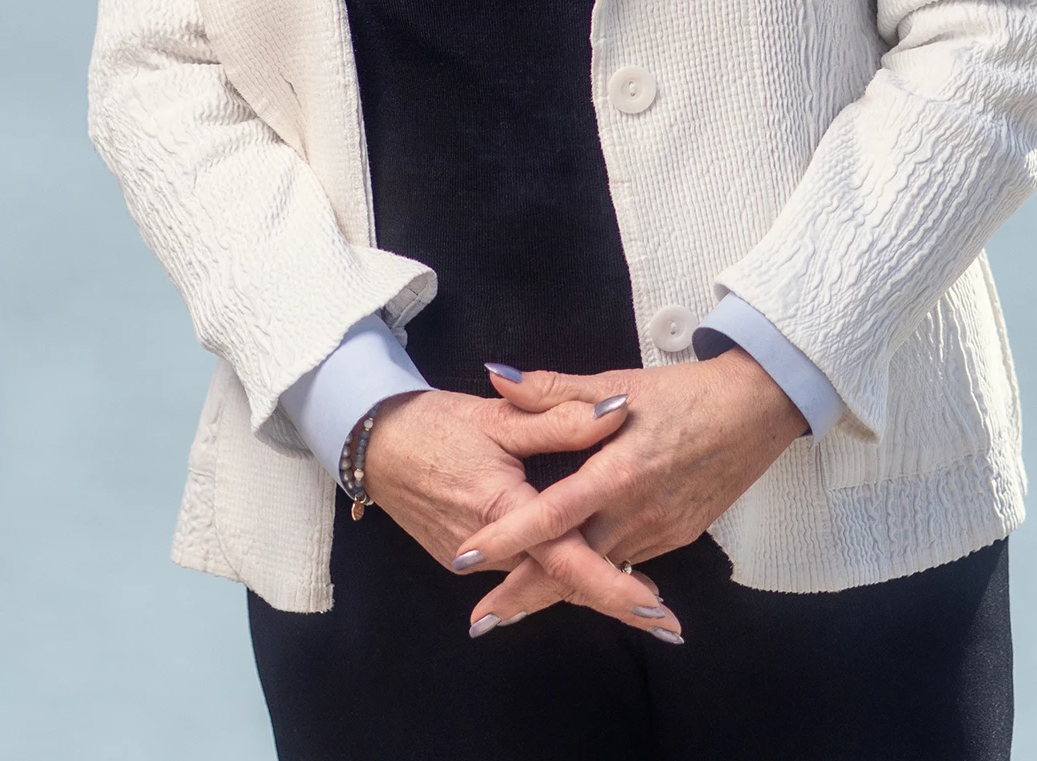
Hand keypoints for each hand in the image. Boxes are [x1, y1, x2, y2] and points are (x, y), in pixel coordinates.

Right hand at [358, 387, 674, 638]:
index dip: (616, 590)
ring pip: (542, 579)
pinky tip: (587, 572)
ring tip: (642, 600)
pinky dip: (554, 573)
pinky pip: (520, 571)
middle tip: (667, 625)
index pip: (570, 563)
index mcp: (505, 512)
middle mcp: (490, 551)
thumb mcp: (498, 417)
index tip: (657, 614)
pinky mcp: (464, 560)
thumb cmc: (432, 426)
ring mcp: (474, 562)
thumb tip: (618, 411)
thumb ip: (560, 418)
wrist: (370, 445)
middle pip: (563, 583)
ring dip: (587, 587)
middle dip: (615, 603)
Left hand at [455, 354, 806, 634]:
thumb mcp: (618, 384)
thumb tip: (496, 377)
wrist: (758, 410)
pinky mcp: (678, 538)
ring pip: (598, 573)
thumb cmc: (686, 393)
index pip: (550, 515)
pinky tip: (569, 585)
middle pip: (571, 567)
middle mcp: (637, 513)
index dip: (506, 539)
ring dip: (556, 591)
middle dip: (522, 597)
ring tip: (510, 608)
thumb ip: (553, 390)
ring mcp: (661, 532)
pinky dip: (594, 577)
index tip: (465, 558)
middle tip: (479, 622)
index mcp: (618, 473)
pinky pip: (627, 564)